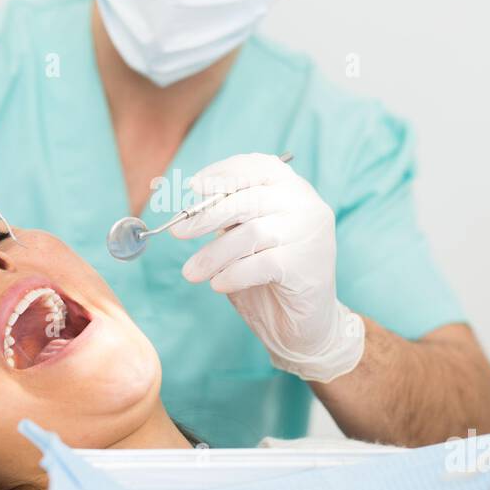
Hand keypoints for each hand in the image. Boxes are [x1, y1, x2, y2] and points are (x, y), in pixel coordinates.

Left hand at [173, 152, 364, 382]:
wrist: (307, 323)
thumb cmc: (271, 275)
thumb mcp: (247, 237)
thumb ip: (231, 218)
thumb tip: (189, 210)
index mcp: (293, 188)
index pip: (259, 166)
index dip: (224, 173)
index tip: (194, 187)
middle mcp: (306, 205)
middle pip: (249, 199)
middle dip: (207, 215)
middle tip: (179, 233)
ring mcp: (310, 233)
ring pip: (251, 233)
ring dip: (214, 254)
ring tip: (192, 272)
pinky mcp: (307, 265)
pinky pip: (259, 264)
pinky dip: (232, 274)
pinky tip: (220, 284)